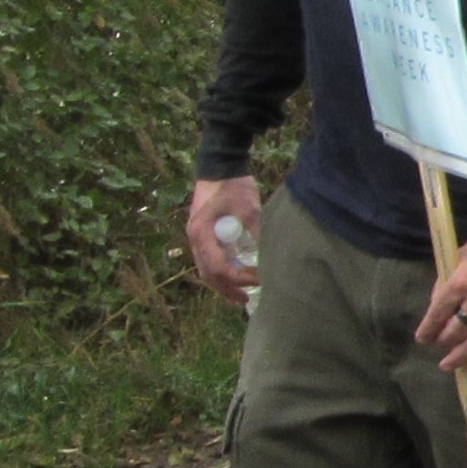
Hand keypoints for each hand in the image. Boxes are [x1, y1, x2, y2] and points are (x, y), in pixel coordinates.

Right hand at [187, 175, 262, 303]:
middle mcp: (194, 238)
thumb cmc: (232, 186)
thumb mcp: (249, 208)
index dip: (240, 278)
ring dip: (223, 284)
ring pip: (206, 270)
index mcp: (202, 233)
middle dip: (227, 289)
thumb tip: (272, 256)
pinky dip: (222, 272)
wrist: (219, 167)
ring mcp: (196, 237)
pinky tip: (237, 278)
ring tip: (242, 295)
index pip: (219, 267)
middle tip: (248, 300)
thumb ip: (258, 232)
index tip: (260, 280)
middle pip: (208, 274)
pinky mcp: (203, 235)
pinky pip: (209, 260)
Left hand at [415, 233, 466, 386]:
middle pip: (455, 331)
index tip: (422, 338)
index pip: (438, 314)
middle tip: (438, 345)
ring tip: (448, 367)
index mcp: (459, 283)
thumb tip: (436, 308)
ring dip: (459, 357)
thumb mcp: (458, 257)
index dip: (427, 329)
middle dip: (443, 341)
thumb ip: (445, 283)